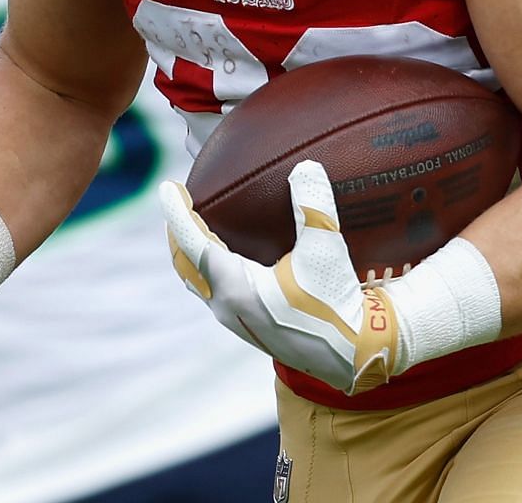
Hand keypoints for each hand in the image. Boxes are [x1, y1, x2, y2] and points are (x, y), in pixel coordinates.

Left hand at [160, 160, 402, 394]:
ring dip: (191, 249)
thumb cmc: (337, 303)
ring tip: (197, 221)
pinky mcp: (247, 323)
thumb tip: (305, 167)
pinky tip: (227, 251)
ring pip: (197, 278)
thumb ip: (314, 204)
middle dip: (178, 230)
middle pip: (185, 262)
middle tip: (180, 198)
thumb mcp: (326, 249)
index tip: (169, 186)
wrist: (353, 354)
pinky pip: (213, 289)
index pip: (192, 243)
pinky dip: (208, 264)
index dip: (177, 212)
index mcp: (235, 288)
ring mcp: (234, 318)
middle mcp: (226, 306)